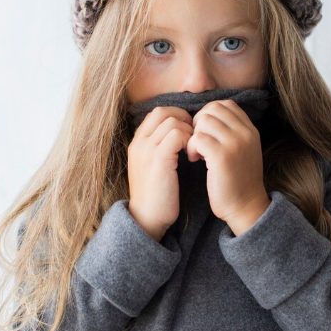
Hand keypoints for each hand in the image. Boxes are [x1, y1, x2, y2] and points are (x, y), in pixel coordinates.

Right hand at [126, 106, 193, 240]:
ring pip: (172, 121)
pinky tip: (192, 154)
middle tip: (194, 136)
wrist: (147, 218)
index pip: (156, 113)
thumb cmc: (156, 195)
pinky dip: (189, 140)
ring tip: (193, 147)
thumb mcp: (152, 166)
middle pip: (163, 111)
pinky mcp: (158, 158)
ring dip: (188, 131)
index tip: (188, 132)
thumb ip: (160, 147)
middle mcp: (138, 142)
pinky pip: (177, 135)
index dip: (176, 116)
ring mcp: (147, 149)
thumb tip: (180, 132)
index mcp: (136, 142)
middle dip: (183, 119)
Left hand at [185, 99, 270, 234]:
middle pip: (212, 109)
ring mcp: (235, 144)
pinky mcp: (221, 157)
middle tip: (198, 142)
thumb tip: (207, 115)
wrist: (246, 207)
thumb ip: (232, 131)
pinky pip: (197, 138)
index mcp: (250, 130)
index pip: (226, 105)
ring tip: (197, 152)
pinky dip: (191, 147)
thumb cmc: (238, 180)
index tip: (206, 133)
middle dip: (199, 123)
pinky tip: (195, 159)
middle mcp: (245, 133)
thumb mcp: (243, 150)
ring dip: (194, 135)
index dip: (210, 115)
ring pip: (204, 121)